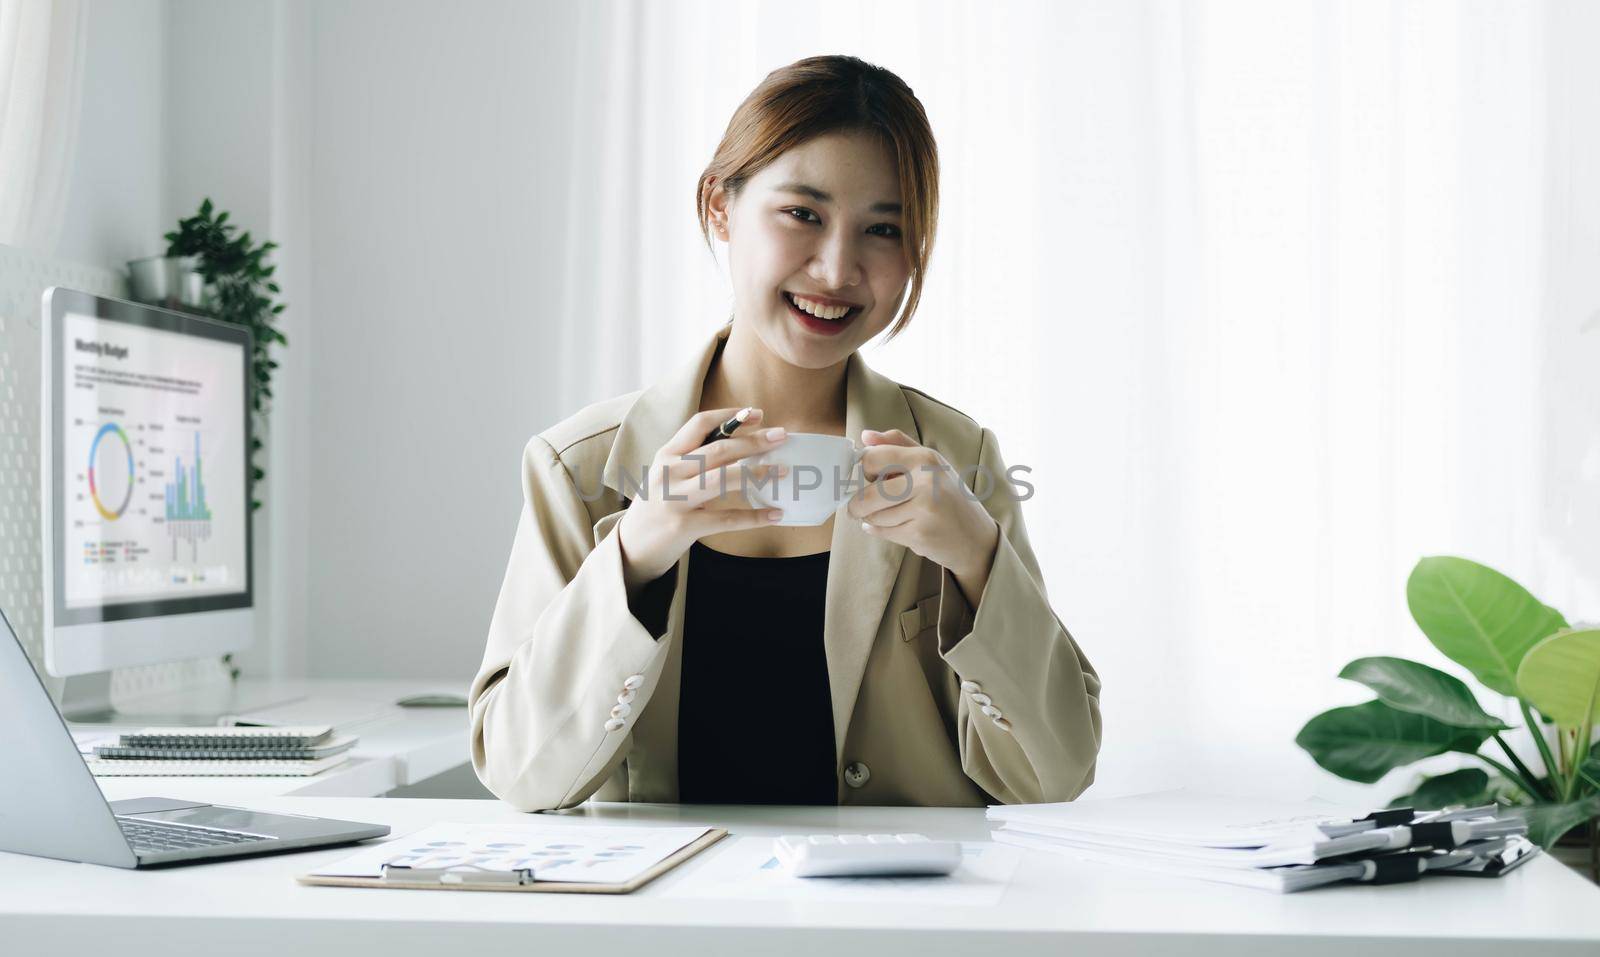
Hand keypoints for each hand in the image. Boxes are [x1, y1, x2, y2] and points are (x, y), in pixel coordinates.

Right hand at [616, 407, 789, 591]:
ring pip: (722, 479)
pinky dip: (754, 516)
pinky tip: (775, 514)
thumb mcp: (669, 475)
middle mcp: (669, 473)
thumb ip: (695, 460)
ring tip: (782, 470)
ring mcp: (676, 499)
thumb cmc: (658, 504)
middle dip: (753, 441)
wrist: (631, 545)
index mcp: (667, 454)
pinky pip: (726, 519)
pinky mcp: (684, 526)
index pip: (700, 424)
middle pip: (718, 450)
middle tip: (781, 436)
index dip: (731, 417)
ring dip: (756, 473)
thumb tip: (743, 447)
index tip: (757, 414)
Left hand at [848, 428, 999, 605]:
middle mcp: (926, 480)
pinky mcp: (920, 533)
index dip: (864, 471)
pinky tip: (901, 527)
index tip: (871, 479)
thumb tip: (865, 435)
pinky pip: (883, 532)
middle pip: (866, 495)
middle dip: (857, 505)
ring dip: (873, 520)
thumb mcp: (930, 464)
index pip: (871, 458)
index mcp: (925, 457)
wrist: (976, 537)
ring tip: (893, 516)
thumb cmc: (949, 498)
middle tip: (860, 508)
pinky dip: (883, 532)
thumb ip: (897, 445)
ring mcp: (924, 508)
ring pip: (873, 516)